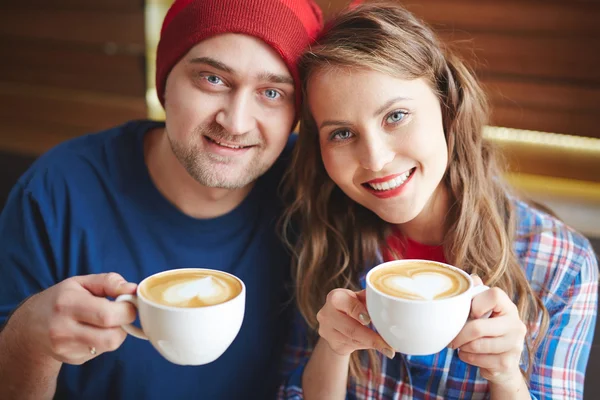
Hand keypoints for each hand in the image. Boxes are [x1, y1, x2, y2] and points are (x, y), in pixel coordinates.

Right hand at [15, 273, 136, 364]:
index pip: (108, 315)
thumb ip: (109, 282)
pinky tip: (93, 332)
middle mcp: (63, 329)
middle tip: (120, 313)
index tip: (127, 302)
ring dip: (115, 333)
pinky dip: (104, 341)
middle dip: (124, 324)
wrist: (31, 326)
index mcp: (67, 304)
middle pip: (112, 337)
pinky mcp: (72, 359)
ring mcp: (66, 348)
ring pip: (109, 346)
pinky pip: (100, 352)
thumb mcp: (82, 282)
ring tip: (105, 322)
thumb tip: (133, 289)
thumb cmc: (62, 299)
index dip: (126, 309)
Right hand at [316, 288, 394, 358]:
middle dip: (371, 338)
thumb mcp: (358, 298)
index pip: (347, 304)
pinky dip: (366, 346)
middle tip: (387, 346)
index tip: (369, 320)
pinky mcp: (332, 343)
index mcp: (335, 297)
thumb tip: (385, 296)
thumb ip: (368, 297)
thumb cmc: (351, 305)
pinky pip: (352, 347)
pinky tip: (377, 347)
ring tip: (388, 349)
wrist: (335, 322)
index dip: (358, 311)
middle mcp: (327, 313)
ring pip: (353, 340)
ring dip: (371, 344)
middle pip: (350, 328)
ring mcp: (327, 330)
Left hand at [450, 276, 526, 387]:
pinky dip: (467, 357)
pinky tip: (468, 354)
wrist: (501, 363)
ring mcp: (515, 345)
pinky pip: (478, 359)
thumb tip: (472, 278)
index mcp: (509, 307)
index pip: (495, 295)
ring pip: (476, 345)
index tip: (470, 312)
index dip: (477, 303)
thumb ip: (477, 294)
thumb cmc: (487, 331)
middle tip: (452, 336)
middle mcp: (516, 324)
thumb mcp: (483, 311)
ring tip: (461, 344)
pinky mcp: (508, 363)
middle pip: (478, 327)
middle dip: (459, 333)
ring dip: (462, 346)